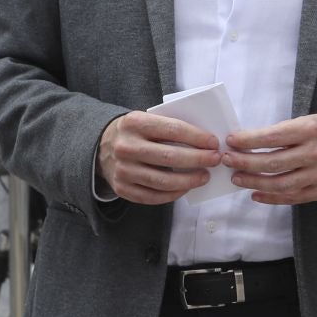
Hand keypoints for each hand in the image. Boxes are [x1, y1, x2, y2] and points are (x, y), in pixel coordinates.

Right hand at [97, 112, 219, 204]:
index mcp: (134, 123)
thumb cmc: (136, 133)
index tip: (214, 143)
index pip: (172, 129)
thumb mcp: (146, 120)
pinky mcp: (122, 188)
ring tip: (204, 176)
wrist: (102, 147)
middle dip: (198, 159)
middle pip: (169, 157)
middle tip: (215, 160)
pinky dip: (173, 194)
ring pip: (163, 181)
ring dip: (189, 180)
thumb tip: (204, 141)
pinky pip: (153, 196)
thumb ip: (169, 127)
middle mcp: (126, 147)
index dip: (197, 137)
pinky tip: (186, 188)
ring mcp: (123, 170)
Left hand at [222, 114, 316, 204]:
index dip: (248, 141)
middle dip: (246, 163)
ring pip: (281, 184)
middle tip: (228, 161)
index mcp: (310, 130)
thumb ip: (279, 133)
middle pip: (273, 163)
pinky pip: (292, 198)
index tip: (231, 141)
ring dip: (254, 182)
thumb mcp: (305, 121)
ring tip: (237, 178)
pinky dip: (271, 198)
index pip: (272, 137)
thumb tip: (245, 143)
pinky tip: (256, 193)